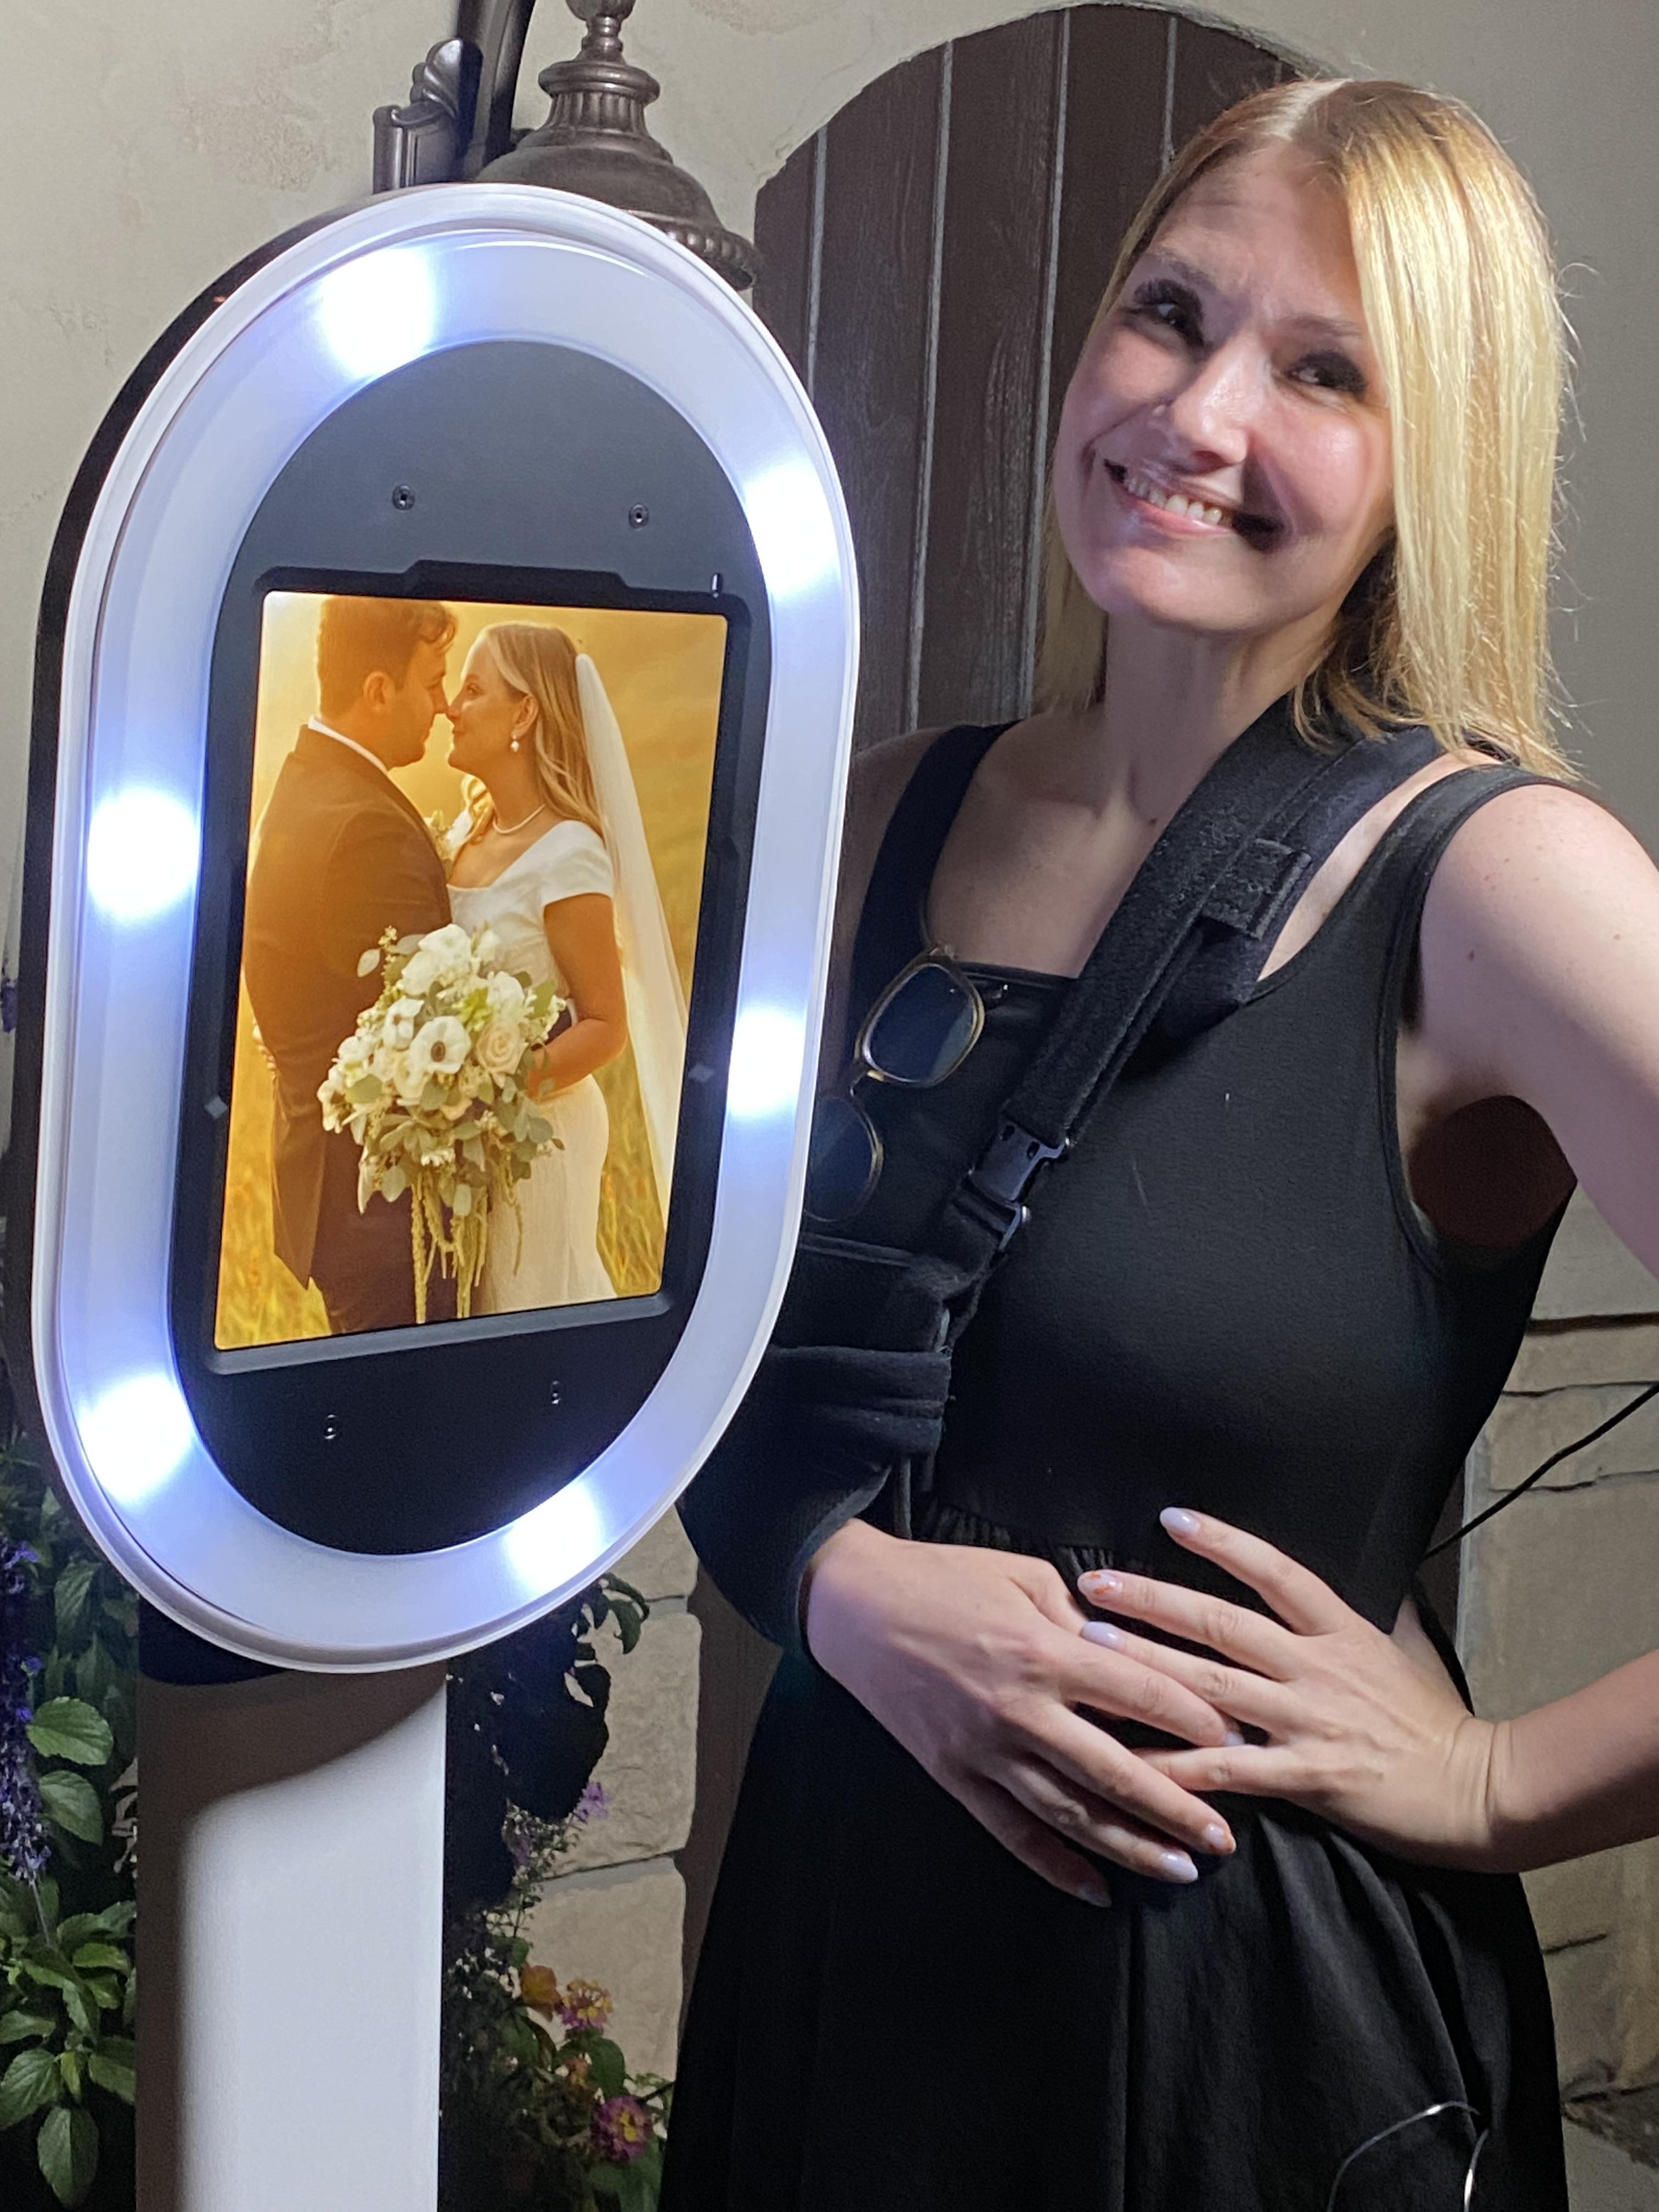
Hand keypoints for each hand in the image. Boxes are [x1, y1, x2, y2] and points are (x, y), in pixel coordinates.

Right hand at [801, 1520, 1239, 1904]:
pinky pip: (1013, 1832)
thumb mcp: (1023, 1576)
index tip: (1239, 1740)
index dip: (1194, 1719)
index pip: (1138, 1693)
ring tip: (1181, 1868)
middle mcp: (1019, 1710)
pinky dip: (1056, 1866)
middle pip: (1115, 1772)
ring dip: (1130, 1846)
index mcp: (1043, 1650)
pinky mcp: (955, 1775)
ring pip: (1070, 1814)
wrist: (854, 1605)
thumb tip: (1130, 1646)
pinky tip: (1096, 1888)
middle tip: (1225, 1837)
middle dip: (1177, 1808)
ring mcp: (984, 1750)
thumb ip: (1080, 1616)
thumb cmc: (945, 1578)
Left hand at [1076, 1509, 1504, 1868]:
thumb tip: (1364, 1574)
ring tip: (1091, 1649)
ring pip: (1212, 1686)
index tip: (1171, 1518)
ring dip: (1146, 1667)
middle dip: (1152, 1601)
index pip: (1274, 1571)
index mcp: (1341, 1630)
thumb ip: (1378, 1610)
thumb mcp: (1411, 1648)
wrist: (1478, 1791)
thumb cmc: (1439, 1721)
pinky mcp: (1306, 1776)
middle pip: (1222, 1623)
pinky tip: (1133, 1762)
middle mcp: (1317, 1666)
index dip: (1222, 1542)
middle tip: (1093, 1585)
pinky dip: (1178, 1765)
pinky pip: (1228, 1768)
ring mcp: (1308, 1720)